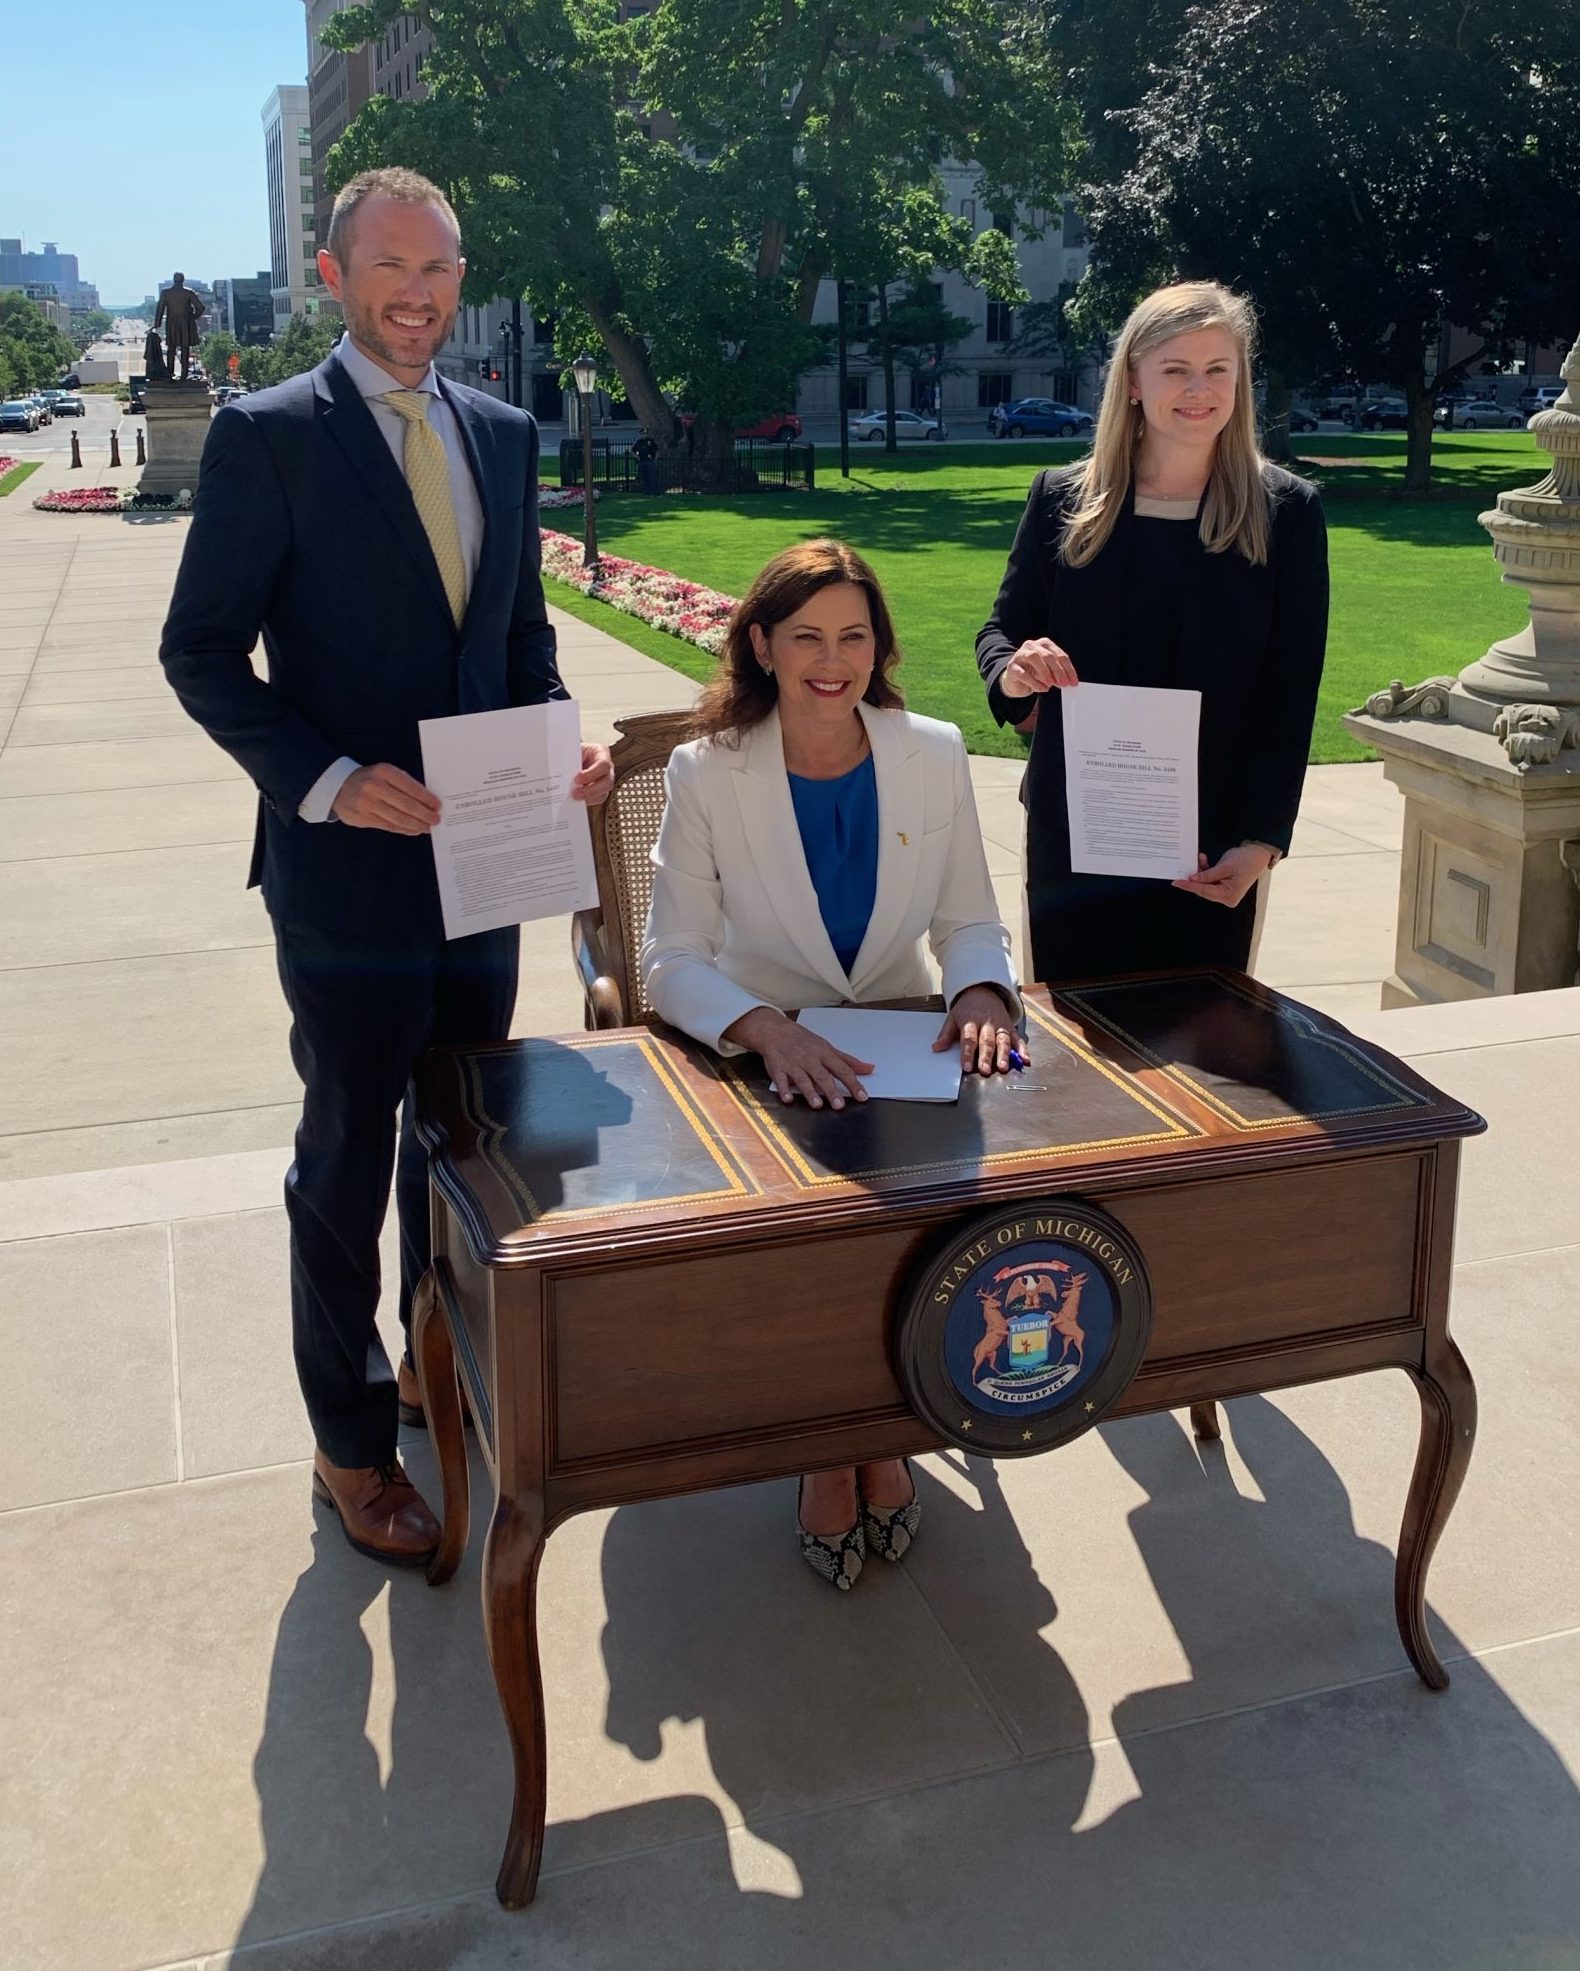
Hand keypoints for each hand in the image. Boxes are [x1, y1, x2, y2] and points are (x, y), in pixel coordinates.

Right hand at [330, 762, 440, 833]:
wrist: (338, 786)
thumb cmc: (370, 779)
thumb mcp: (385, 773)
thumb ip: (404, 784)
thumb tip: (428, 802)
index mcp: (383, 771)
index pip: (410, 787)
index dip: (426, 799)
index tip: (438, 806)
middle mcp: (374, 787)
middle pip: (406, 805)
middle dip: (424, 815)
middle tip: (436, 820)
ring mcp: (367, 804)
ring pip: (398, 819)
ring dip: (416, 825)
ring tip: (428, 827)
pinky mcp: (362, 818)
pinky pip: (389, 826)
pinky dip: (404, 830)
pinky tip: (414, 830)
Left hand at [571, 742, 613, 804]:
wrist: (573, 756)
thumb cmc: (575, 751)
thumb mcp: (573, 749)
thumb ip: (570, 757)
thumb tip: (559, 766)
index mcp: (602, 753)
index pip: (603, 765)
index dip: (591, 774)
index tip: (577, 779)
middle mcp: (607, 768)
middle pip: (607, 782)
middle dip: (591, 790)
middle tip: (575, 793)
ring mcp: (605, 780)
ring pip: (603, 793)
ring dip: (588, 797)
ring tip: (574, 797)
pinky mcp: (600, 791)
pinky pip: (597, 799)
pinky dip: (586, 800)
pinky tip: (576, 799)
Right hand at [724, 1007, 873, 1109]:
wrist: (774, 1030)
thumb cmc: (803, 1040)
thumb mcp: (827, 1047)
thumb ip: (847, 1061)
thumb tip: (869, 1069)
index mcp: (824, 1054)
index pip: (842, 1070)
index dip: (853, 1084)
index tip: (862, 1096)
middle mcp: (810, 1059)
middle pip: (823, 1076)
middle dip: (831, 1091)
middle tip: (840, 1105)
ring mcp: (793, 1064)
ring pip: (803, 1079)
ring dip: (810, 1092)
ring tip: (817, 1105)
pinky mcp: (778, 1069)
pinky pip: (781, 1080)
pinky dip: (784, 1089)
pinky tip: (788, 1099)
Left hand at [934, 985, 1023, 1075]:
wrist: (983, 991)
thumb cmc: (967, 1008)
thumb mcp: (953, 1017)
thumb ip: (946, 1034)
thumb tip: (936, 1048)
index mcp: (970, 1021)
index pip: (968, 1039)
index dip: (967, 1053)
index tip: (966, 1066)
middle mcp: (987, 1024)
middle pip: (987, 1041)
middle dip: (986, 1056)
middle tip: (984, 1070)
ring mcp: (1000, 1025)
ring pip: (1003, 1040)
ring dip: (1004, 1055)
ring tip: (1003, 1067)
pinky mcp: (1010, 1028)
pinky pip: (1017, 1039)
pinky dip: (1023, 1050)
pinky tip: (1025, 1060)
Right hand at [998, 637, 1078, 699]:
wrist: (1015, 678)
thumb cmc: (1034, 672)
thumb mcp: (1049, 672)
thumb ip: (1058, 675)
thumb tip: (1068, 682)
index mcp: (1044, 644)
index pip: (1059, 654)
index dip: (1068, 669)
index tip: (1073, 682)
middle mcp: (1032, 645)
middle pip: (1048, 655)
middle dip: (1058, 670)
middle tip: (1064, 683)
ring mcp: (1020, 654)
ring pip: (1034, 657)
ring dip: (1045, 671)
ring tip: (1051, 684)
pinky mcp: (1011, 666)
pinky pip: (1023, 673)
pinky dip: (1034, 682)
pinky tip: (1042, 689)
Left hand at [1171, 843, 1275, 908]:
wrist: (1257, 853)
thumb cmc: (1246, 860)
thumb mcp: (1225, 866)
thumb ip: (1208, 874)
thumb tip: (1192, 879)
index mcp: (1229, 895)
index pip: (1205, 891)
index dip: (1190, 886)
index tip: (1177, 883)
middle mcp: (1227, 897)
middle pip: (1204, 889)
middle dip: (1193, 878)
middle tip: (1180, 871)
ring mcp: (1225, 892)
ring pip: (1205, 884)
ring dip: (1200, 871)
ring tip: (1199, 859)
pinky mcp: (1223, 885)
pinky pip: (1210, 879)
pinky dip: (1205, 870)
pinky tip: (1203, 859)